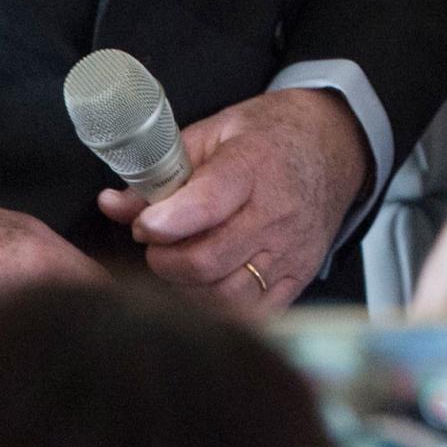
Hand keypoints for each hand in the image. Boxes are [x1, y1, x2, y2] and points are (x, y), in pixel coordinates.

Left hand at [96, 86, 368, 312]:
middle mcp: (276, 214)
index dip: (166, 222)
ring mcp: (290, 251)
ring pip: (225, 296)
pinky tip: (208, 285)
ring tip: (179, 264)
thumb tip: (114, 204)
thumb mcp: (215, 133)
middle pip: (207, 261)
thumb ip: (162, 170)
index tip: (143, 226)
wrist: (333, 148)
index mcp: (254, 165)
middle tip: (156, 245)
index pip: (208, 203)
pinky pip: (254, 313)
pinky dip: (221, 307)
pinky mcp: (298, 278)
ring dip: (187, 288)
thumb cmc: (271, 137)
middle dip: (164, 260)